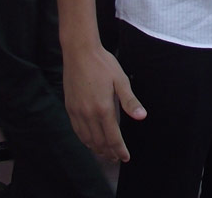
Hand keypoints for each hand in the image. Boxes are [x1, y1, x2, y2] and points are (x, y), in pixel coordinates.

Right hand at [63, 44, 146, 162]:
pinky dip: (84, 139)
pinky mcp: (70, 107)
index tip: (125, 157)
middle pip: (99, 141)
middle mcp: (88, 114)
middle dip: (108, 153)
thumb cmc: (103, 63)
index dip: (119, 150)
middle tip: (116, 158)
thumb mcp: (121, 80)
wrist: (79, 51)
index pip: (113, 137)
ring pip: (86, 139)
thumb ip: (130, 101)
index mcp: (103, 108)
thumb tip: (142, 117)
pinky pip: (77, 130)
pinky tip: (89, 140)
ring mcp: (77, 112)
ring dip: (96, 149)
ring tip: (104, 154)